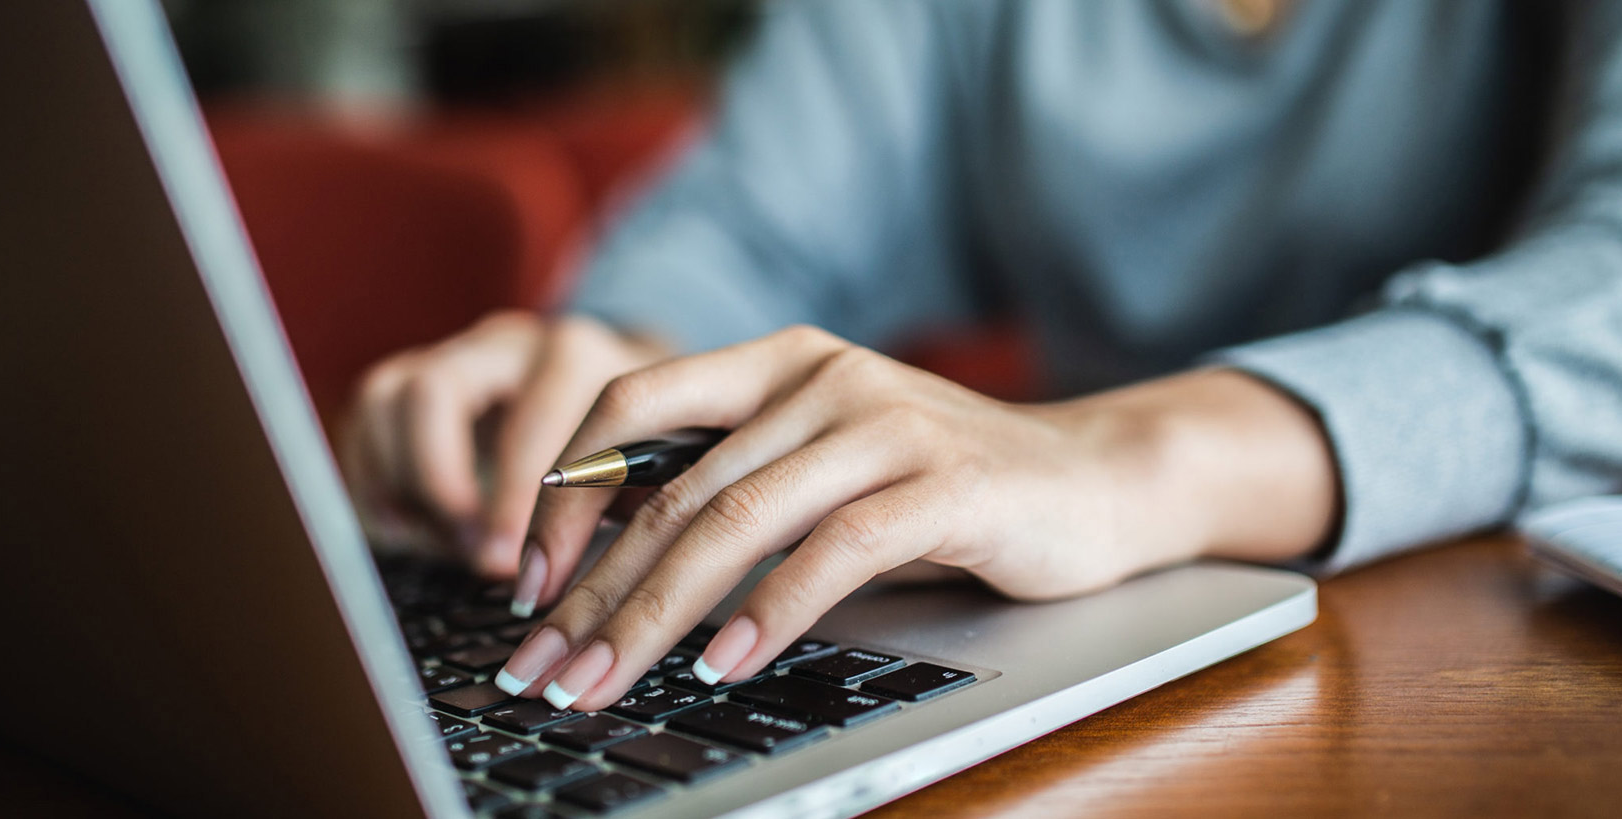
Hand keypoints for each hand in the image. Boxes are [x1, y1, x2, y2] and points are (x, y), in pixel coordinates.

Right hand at [341, 311, 669, 578]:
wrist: (631, 385)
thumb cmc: (641, 438)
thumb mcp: (649, 462)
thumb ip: (618, 502)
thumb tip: (571, 575)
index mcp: (572, 355)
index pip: (529, 421)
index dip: (511, 502)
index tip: (509, 564)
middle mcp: (506, 343)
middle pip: (431, 394)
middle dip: (439, 485)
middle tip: (468, 550)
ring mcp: (456, 353)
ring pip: (386, 399)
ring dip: (401, 481)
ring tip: (442, 540)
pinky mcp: (420, 377)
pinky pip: (368, 417)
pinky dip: (376, 478)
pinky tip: (411, 526)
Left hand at [493, 325, 1338, 709]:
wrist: (1095, 479)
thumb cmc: (945, 485)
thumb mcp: (825, 464)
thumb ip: (735, 482)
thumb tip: (608, 561)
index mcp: (777, 361)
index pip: (630, 403)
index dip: (563, 495)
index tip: (525, 588)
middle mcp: (820, 377)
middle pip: (672, 488)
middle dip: (595, 592)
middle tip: (545, 669)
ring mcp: (882, 424)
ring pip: (735, 522)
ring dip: (656, 616)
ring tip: (607, 683)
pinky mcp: (942, 483)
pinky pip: (831, 552)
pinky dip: (767, 616)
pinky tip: (723, 666)